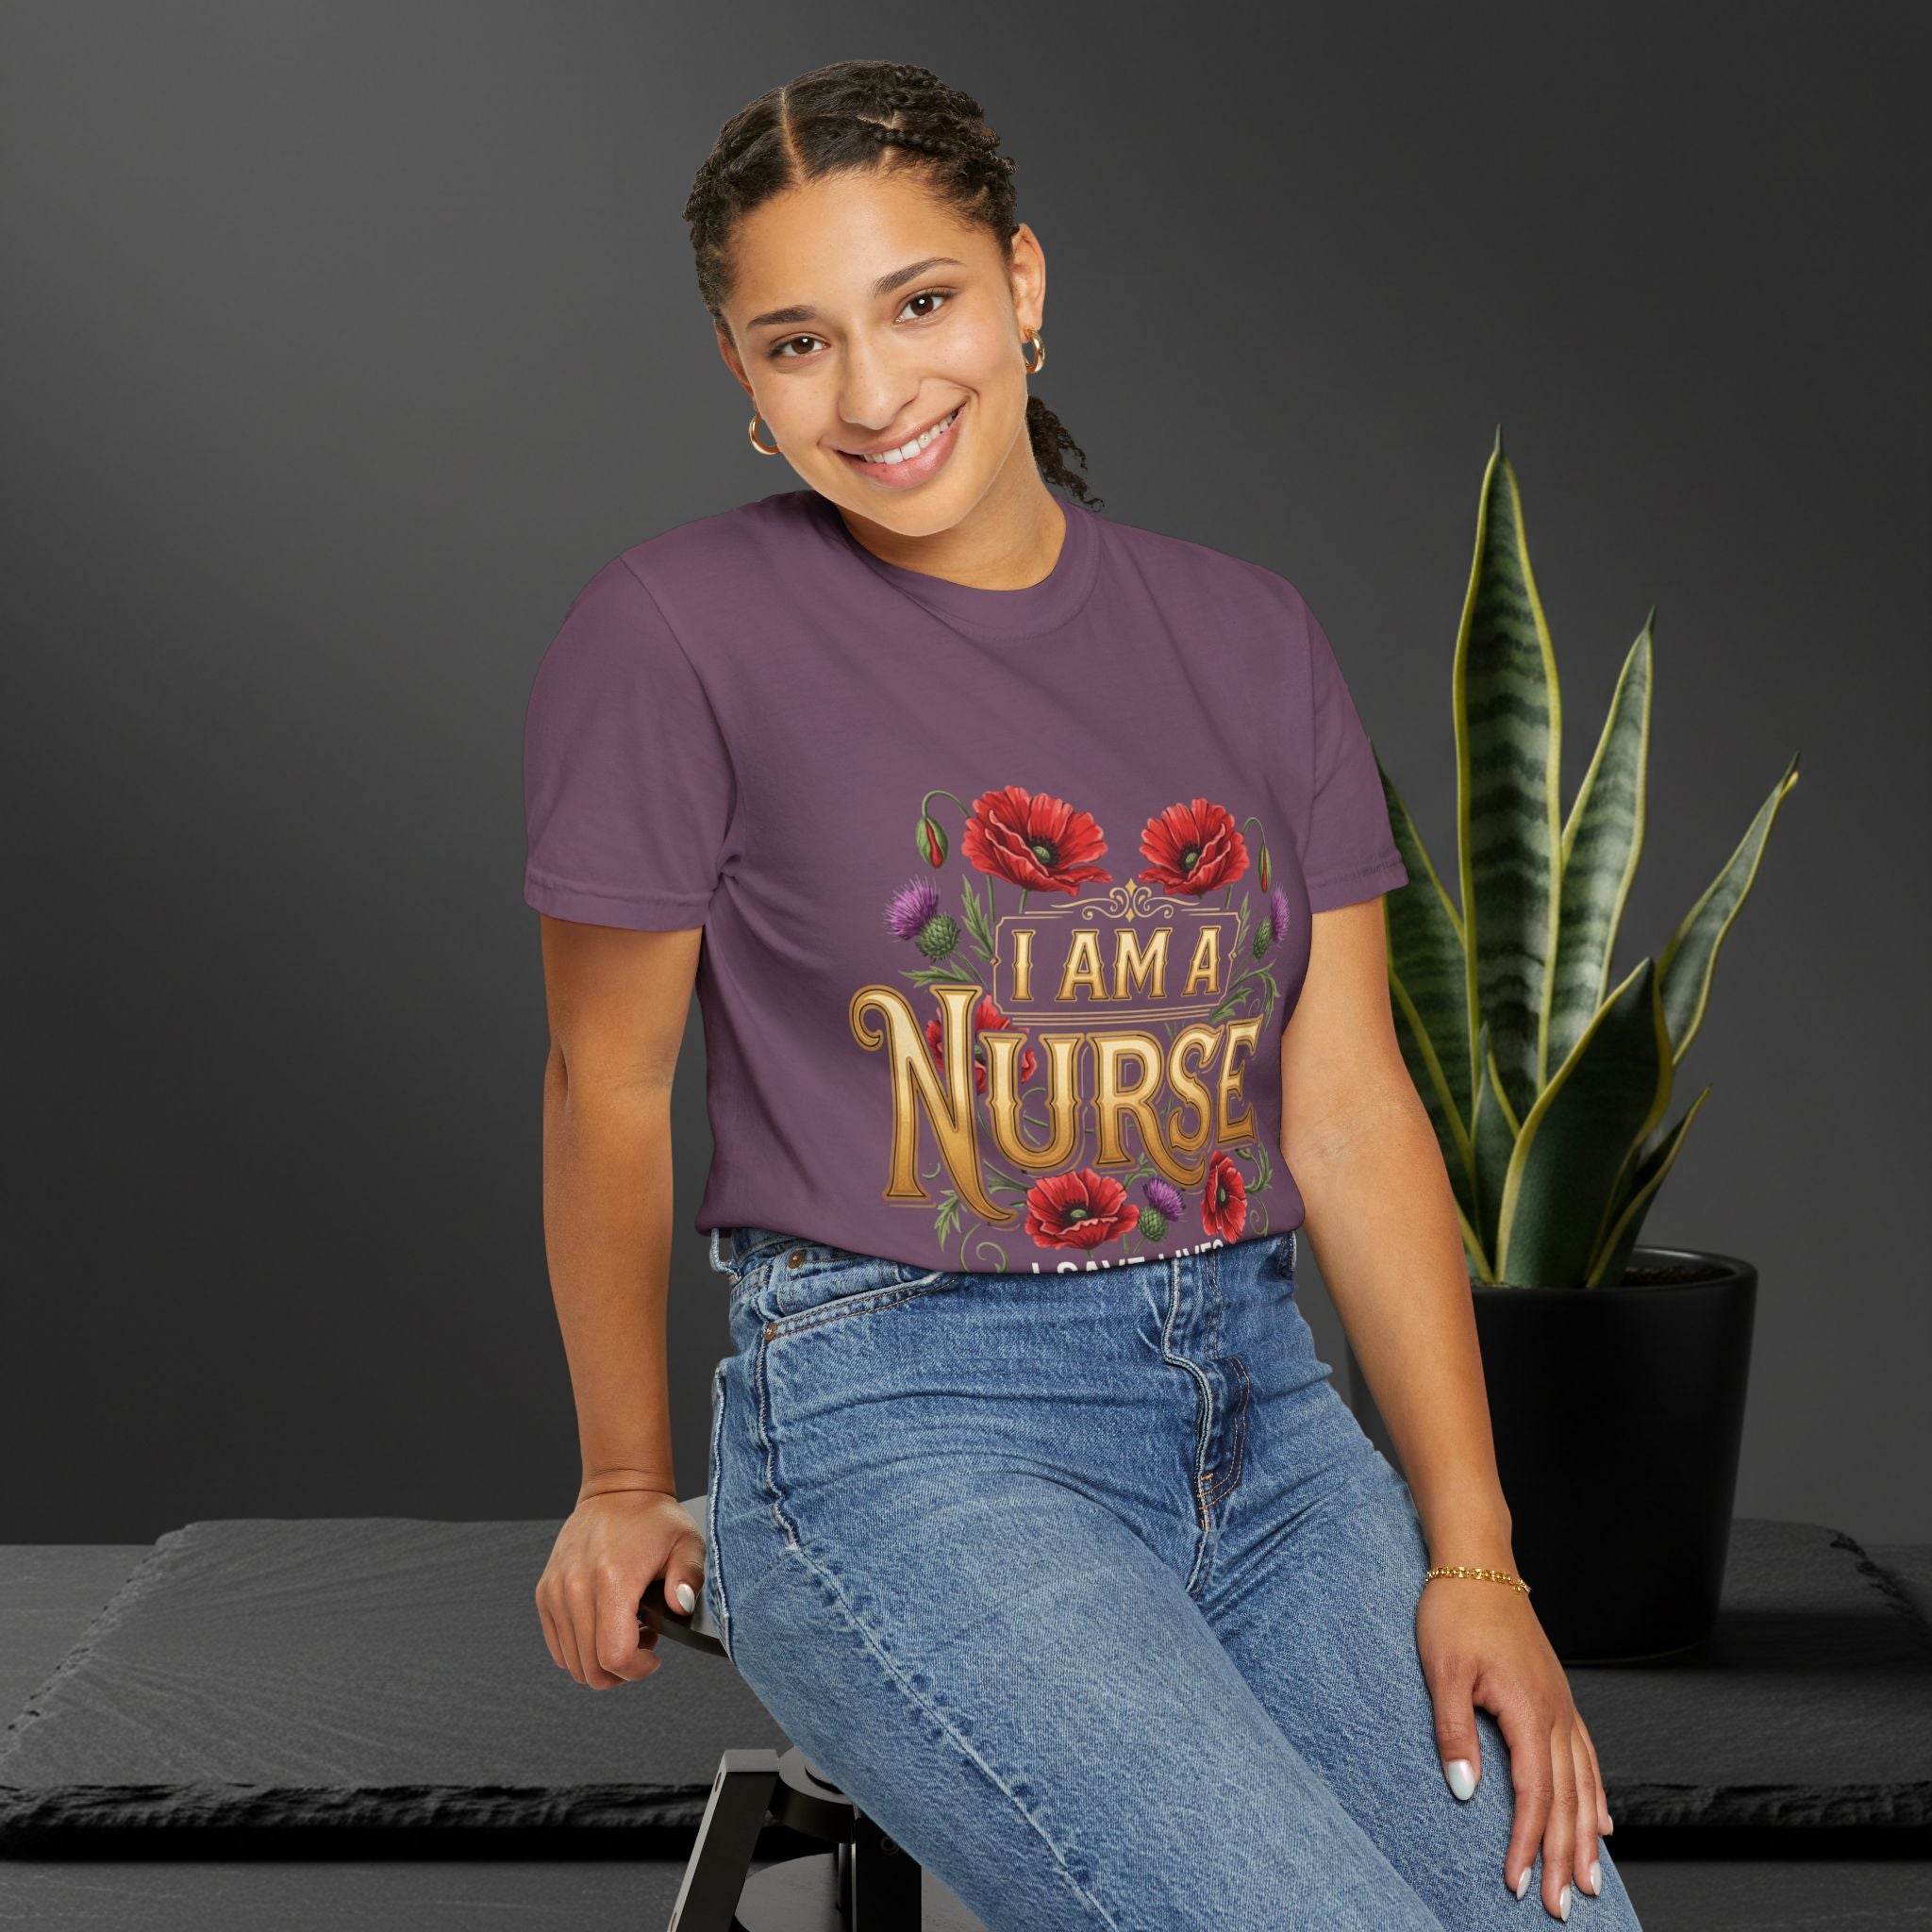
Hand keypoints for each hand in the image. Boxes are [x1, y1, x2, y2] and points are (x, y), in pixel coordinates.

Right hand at [535, 1487, 705, 1687]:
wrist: (617, 1491)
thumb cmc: (653, 1519)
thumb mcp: (687, 1543)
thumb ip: (689, 1578)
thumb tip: (681, 1606)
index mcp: (613, 1579)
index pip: (614, 1656)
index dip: (637, 1670)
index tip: (654, 1657)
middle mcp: (577, 1588)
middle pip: (590, 1668)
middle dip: (621, 1671)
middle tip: (642, 1646)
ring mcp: (556, 1591)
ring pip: (572, 1661)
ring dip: (600, 1660)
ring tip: (625, 1632)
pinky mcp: (545, 1593)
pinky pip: (558, 1646)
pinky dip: (580, 1649)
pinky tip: (604, 1626)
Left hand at [1416, 1574, 1611, 1919]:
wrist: (1478, 1562)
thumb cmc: (1457, 1610)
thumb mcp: (1443, 1670)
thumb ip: (1454, 1732)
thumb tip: (1463, 1789)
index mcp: (1529, 1710)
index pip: (1533, 1794)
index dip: (1526, 1843)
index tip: (1516, 1881)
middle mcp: (1555, 1712)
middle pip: (1567, 1800)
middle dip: (1564, 1858)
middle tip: (1562, 1905)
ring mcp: (1562, 1704)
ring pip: (1585, 1784)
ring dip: (1586, 1837)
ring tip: (1588, 1881)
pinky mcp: (1558, 1696)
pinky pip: (1587, 1757)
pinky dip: (1596, 1795)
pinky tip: (1601, 1821)